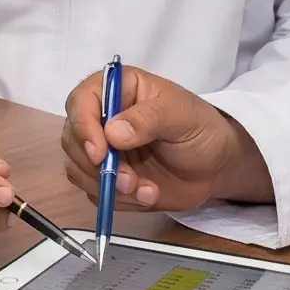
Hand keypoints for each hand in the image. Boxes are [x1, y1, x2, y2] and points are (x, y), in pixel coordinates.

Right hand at [59, 65, 272, 211]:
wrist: (216, 166)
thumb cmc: (201, 130)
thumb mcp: (182, 115)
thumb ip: (149, 119)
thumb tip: (112, 132)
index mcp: (117, 89)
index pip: (81, 101)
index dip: (83, 127)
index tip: (99, 153)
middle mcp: (103, 118)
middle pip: (72, 139)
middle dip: (98, 166)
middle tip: (130, 180)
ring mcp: (102, 150)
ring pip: (78, 169)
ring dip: (108, 186)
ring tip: (145, 189)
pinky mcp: (107, 178)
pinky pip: (94, 192)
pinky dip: (118, 200)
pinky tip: (148, 194)